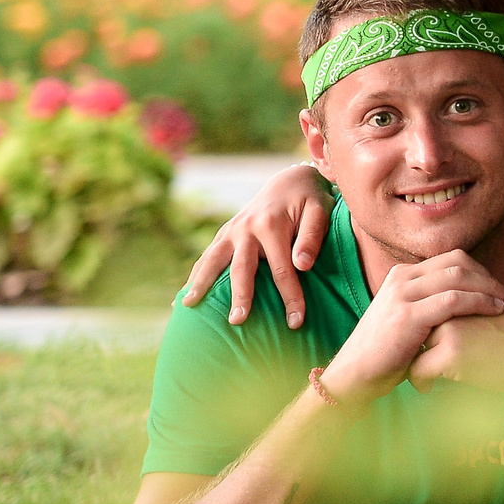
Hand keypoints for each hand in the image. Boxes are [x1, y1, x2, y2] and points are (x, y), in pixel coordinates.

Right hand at [183, 163, 332, 326]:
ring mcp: (232, 230)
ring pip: (213, 260)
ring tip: (188, 307)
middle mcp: (246, 228)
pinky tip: (184, 298)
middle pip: (242, 268)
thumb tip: (302, 265)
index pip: (282, 269)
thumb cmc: (309, 200)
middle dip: (240, 296)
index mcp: (272, 225)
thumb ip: (312, 237)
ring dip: (201, 284)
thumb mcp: (319, 211)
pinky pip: (207, 257)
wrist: (289, 181)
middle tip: (237, 321)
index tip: (296, 322)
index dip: (290, 297)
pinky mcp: (224, 234)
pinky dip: (195, 276)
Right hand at [320, 250, 503, 404]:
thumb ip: (429, 304)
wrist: (354, 375)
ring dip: (489, 288)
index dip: (480, 271)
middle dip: (489, 277)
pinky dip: (479, 302)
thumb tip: (464, 300)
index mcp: (402, 275)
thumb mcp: (407, 318)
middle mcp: (402, 278)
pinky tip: (494, 311)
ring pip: (459, 277)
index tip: (499, 288)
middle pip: (458, 263)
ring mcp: (403, 294)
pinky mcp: (407, 315)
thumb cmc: (385, 353)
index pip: (451, 260)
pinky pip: (454, 300)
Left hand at [409, 308, 503, 397]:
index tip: (423, 349)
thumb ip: (469, 313)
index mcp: (462, 296)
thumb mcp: (493, 314)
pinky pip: (418, 370)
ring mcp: (449, 330)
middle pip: (417, 329)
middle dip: (416, 348)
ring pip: (414, 349)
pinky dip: (420, 382)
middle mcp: (452, 309)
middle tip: (418, 364)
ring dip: (414, 364)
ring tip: (423, 379)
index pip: (428, 311)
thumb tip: (445, 326)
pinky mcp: (450, 354)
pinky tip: (428, 389)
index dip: (424, 333)